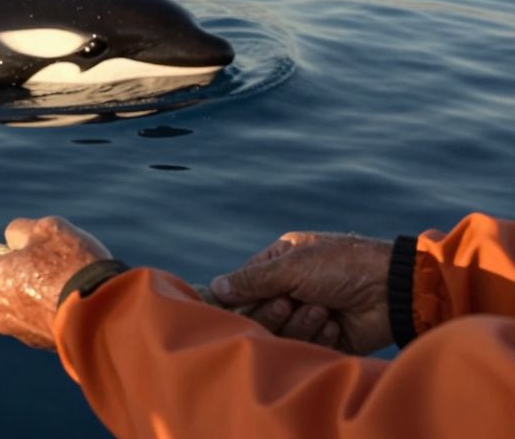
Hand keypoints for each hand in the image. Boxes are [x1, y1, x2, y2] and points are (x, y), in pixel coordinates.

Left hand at [0, 217, 111, 349]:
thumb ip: (21, 231)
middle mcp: (0, 315)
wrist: (105, 313)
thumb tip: (12, 238)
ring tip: (65, 281)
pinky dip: (52, 313)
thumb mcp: (46, 230)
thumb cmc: (70, 266)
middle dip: (13, 279)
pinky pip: (42, 325)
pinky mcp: (47, 347)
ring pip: (20, 311)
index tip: (0, 254)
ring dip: (34, 297)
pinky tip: (75, 299)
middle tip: (42, 264)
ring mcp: (23, 335)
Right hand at [210, 233, 392, 353]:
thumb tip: (213, 288)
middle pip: (259, 311)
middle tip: (289, 302)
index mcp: (282, 261)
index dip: (239, 297)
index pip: (245, 284)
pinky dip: (319, 333)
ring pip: (280, 330)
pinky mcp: (325, 338)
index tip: (232, 306)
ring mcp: (308, 312)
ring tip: (322, 309)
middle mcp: (292, 287)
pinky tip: (336, 321)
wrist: (393, 291)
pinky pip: (304, 344)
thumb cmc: (342, 266)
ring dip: (299, 321)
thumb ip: (252, 280)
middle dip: (273, 310)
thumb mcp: (292, 266)